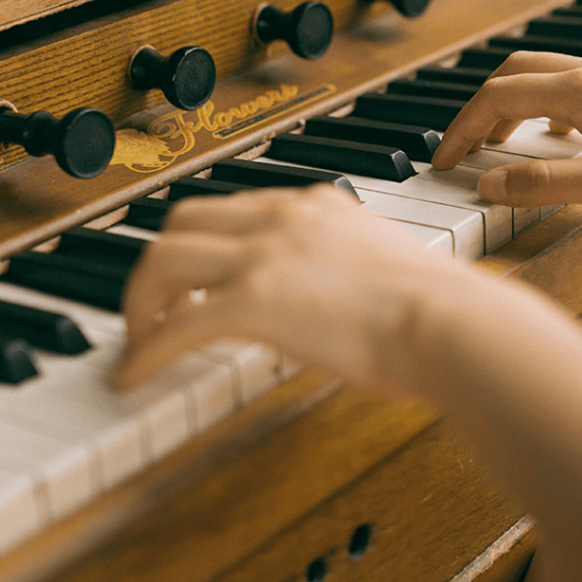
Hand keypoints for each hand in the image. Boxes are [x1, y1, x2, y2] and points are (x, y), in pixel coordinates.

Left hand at [117, 185, 479, 388]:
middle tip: (157, 303)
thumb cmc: (434, 306)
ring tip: (141, 335)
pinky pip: (175, 326)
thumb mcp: (384, 264)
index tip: (199, 274)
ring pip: (163, 258)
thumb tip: (336, 300)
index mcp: (315, 205)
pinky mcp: (253, 301)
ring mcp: (264, 254)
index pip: (236, 208)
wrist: (447, 321)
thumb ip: (348, 266)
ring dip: (140, 299)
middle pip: (183, 219)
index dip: (206, 243)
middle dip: (160, 262)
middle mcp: (282, 217)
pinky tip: (134, 376)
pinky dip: (145, 352)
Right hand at [431, 53, 581, 210]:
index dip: (461, 129)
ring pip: (542, 77)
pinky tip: (556, 136)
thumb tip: (488, 183)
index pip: (496, 97)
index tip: (444, 160)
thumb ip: (543, 183)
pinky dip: (543, 107)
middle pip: (513, 74)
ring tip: (498, 143)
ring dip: (510, 105)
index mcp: (578, 91)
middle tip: (463, 148)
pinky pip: (571, 86)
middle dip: (479, 109)